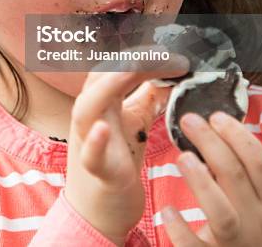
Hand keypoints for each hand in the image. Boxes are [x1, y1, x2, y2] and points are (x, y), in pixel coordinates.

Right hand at [64, 49, 189, 245]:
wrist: (100, 209)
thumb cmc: (118, 159)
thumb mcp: (135, 120)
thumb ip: (148, 95)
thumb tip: (171, 74)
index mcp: (101, 100)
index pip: (116, 65)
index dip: (143, 55)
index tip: (174, 52)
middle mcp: (91, 115)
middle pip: (101, 77)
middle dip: (132, 61)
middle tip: (167, 55)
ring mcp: (88, 141)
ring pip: (87, 107)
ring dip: (110, 85)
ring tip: (135, 69)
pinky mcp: (97, 171)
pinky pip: (90, 155)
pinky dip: (94, 142)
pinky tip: (104, 129)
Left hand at [161, 111, 261, 245]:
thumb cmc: (251, 227)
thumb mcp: (259, 199)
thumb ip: (243, 172)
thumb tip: (214, 128)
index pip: (259, 161)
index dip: (238, 135)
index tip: (215, 116)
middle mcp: (259, 221)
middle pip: (235, 176)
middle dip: (211, 143)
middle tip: (189, 121)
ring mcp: (238, 243)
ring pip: (221, 211)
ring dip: (201, 181)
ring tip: (182, 157)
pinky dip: (181, 229)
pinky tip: (167, 211)